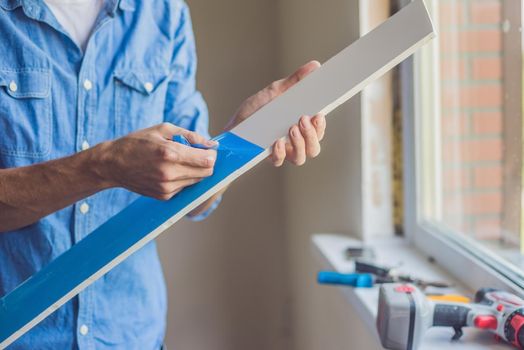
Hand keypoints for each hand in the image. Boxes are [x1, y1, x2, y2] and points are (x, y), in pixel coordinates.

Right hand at [95, 123, 217, 199]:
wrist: (113, 165)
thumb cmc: (137, 142)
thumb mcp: (163, 129)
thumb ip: (190, 136)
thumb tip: (212, 144)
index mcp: (170, 153)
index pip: (207, 161)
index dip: (212, 155)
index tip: (209, 150)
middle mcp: (169, 173)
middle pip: (206, 173)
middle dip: (207, 163)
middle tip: (198, 155)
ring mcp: (166, 187)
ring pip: (197, 181)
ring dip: (194, 171)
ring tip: (179, 160)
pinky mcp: (164, 196)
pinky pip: (184, 187)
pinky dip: (183, 178)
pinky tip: (170, 170)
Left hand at [225, 61, 326, 166]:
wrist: (231, 125)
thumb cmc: (254, 111)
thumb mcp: (274, 91)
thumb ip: (295, 81)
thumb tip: (314, 66)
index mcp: (299, 126)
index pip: (318, 130)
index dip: (321, 126)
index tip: (318, 114)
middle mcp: (293, 141)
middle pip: (313, 148)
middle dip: (312, 135)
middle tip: (303, 120)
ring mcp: (282, 151)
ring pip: (300, 158)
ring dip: (300, 144)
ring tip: (292, 129)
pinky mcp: (267, 157)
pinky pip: (279, 161)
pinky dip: (280, 152)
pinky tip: (277, 142)